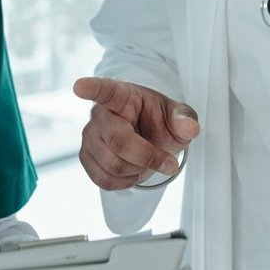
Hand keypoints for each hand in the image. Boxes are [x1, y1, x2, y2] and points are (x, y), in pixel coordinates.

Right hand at [73, 77, 200, 190]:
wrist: (146, 134)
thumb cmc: (157, 120)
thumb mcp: (176, 116)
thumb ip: (184, 119)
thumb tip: (190, 127)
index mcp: (121, 96)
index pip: (105, 90)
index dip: (92, 89)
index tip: (79, 86)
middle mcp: (100, 114)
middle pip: (119, 142)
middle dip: (148, 157)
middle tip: (169, 163)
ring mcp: (89, 136)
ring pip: (112, 165)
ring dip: (138, 170)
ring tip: (146, 161)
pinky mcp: (86, 157)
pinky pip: (104, 179)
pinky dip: (125, 182)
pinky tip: (133, 171)